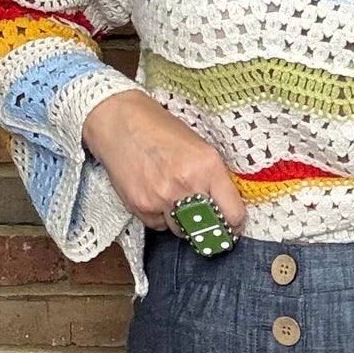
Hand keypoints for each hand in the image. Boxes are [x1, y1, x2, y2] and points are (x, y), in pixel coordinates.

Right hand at [81, 90, 247, 233]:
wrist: (119, 121)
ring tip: (174, 198)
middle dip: (209, 226)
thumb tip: (226, 206)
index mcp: (207, 166)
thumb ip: (214, 177)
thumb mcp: (199, 146)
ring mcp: (162, 199)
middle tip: (206, 218)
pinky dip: (160, 216)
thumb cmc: (160, 128)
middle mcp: (186, 185)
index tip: (233, 223)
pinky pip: (159, 226)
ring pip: (182, 231)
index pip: (233, 213)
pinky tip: (153, 194)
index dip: (235, 222)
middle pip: (208, 228)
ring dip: (182, 222)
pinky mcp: (141, 207)